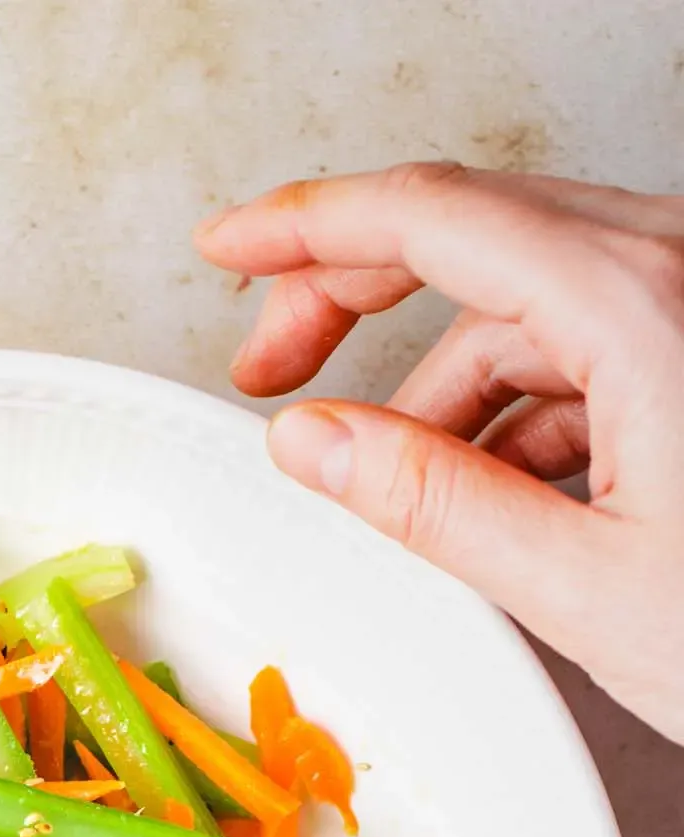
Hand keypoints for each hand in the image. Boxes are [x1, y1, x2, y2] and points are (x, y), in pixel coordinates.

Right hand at [195, 163, 683, 741]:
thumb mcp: (589, 587)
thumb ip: (435, 505)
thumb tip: (315, 442)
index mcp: (643, 307)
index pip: (432, 220)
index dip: (307, 226)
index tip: (227, 247)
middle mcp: (680, 270)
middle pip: (472, 231)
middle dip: (351, 293)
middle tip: (267, 365)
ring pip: (527, 295)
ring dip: (439, 374)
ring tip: (390, 478)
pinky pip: (586, 340)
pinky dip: (518, 402)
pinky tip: (490, 484)